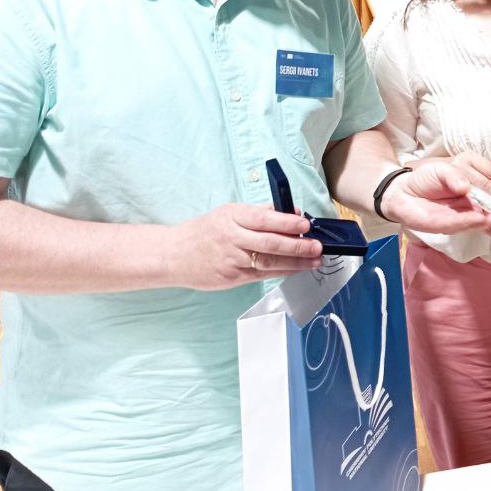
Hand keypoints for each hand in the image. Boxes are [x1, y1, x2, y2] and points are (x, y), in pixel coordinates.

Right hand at [166, 203, 319, 289]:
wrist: (173, 255)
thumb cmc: (204, 231)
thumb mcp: (228, 213)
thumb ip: (259, 213)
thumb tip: (290, 212)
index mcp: (232, 217)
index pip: (263, 219)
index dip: (286, 222)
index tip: (306, 224)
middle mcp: (231, 238)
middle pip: (269, 243)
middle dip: (297, 246)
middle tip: (317, 246)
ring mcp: (231, 260)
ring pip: (268, 262)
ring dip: (295, 262)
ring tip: (314, 260)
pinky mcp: (232, 278)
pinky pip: (262, 274)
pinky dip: (282, 272)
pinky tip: (297, 269)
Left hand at [383, 153, 490, 235]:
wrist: (404, 194)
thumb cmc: (425, 178)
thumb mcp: (440, 169)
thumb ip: (454, 176)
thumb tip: (466, 188)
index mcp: (475, 176)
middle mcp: (476, 195)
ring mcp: (469, 211)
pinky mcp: (458, 224)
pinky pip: (471, 224)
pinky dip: (481, 223)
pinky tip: (485, 220)